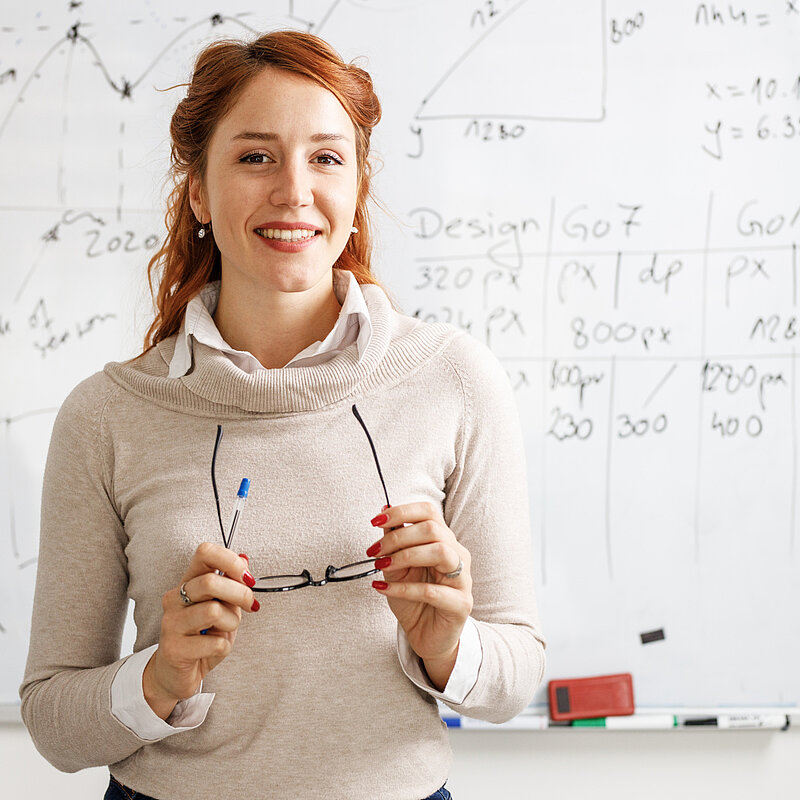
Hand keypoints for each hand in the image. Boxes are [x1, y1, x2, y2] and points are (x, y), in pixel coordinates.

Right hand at [143, 543, 258, 718]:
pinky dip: (224, 647)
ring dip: (231, 623)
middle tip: (249, 605)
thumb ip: (232, 583)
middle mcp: (175, 598)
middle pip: (210, 582)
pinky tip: (214, 650)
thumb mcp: (222, 605)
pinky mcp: (174, 649)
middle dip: (240, 594)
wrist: (176, 674)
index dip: (231, 561)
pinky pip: (214, 643)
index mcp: (188, 582)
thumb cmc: (202, 636)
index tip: (247, 578)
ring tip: (225, 631)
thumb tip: (245, 559)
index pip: (205, 553)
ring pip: (213, 611)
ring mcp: (171, 623)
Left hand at [367, 502, 472, 689]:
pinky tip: (383, 589)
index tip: (376, 520)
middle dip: (398, 537)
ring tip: (382, 567)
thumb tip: (384, 512)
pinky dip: (403, 588)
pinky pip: (432, 591)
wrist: (426, 635)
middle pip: (434, 530)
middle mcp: (458, 555)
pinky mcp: (460, 604)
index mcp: (445, 541)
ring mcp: (463, 579)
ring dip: (405, 556)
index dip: (403, 512)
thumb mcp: (397, 566)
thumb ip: (394, 541)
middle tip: (375, 551)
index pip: (429, 512)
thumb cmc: (414, 599)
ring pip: (441, 553)